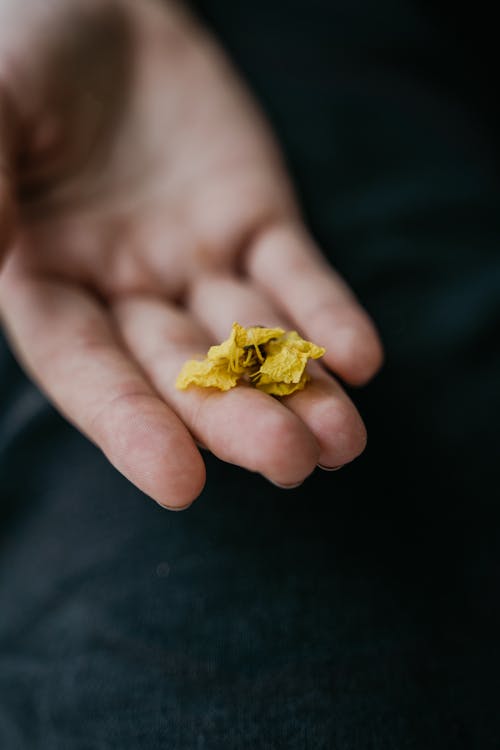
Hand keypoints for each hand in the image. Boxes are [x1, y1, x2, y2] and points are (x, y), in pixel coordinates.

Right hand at [0, 0, 382, 507]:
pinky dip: (327, 315)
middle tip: (289, 462)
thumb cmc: (27, 57)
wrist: (102, 11)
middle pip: (184, 368)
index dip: (130, 425)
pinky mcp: (256, 223)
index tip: (180, 482)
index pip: (88, 369)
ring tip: (343, 441)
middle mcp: (127, 291)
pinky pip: (296, 274)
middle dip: (234, 417)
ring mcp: (198, 261)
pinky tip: (361, 359)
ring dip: (298, 390)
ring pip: (249, 338)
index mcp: (48, 284)